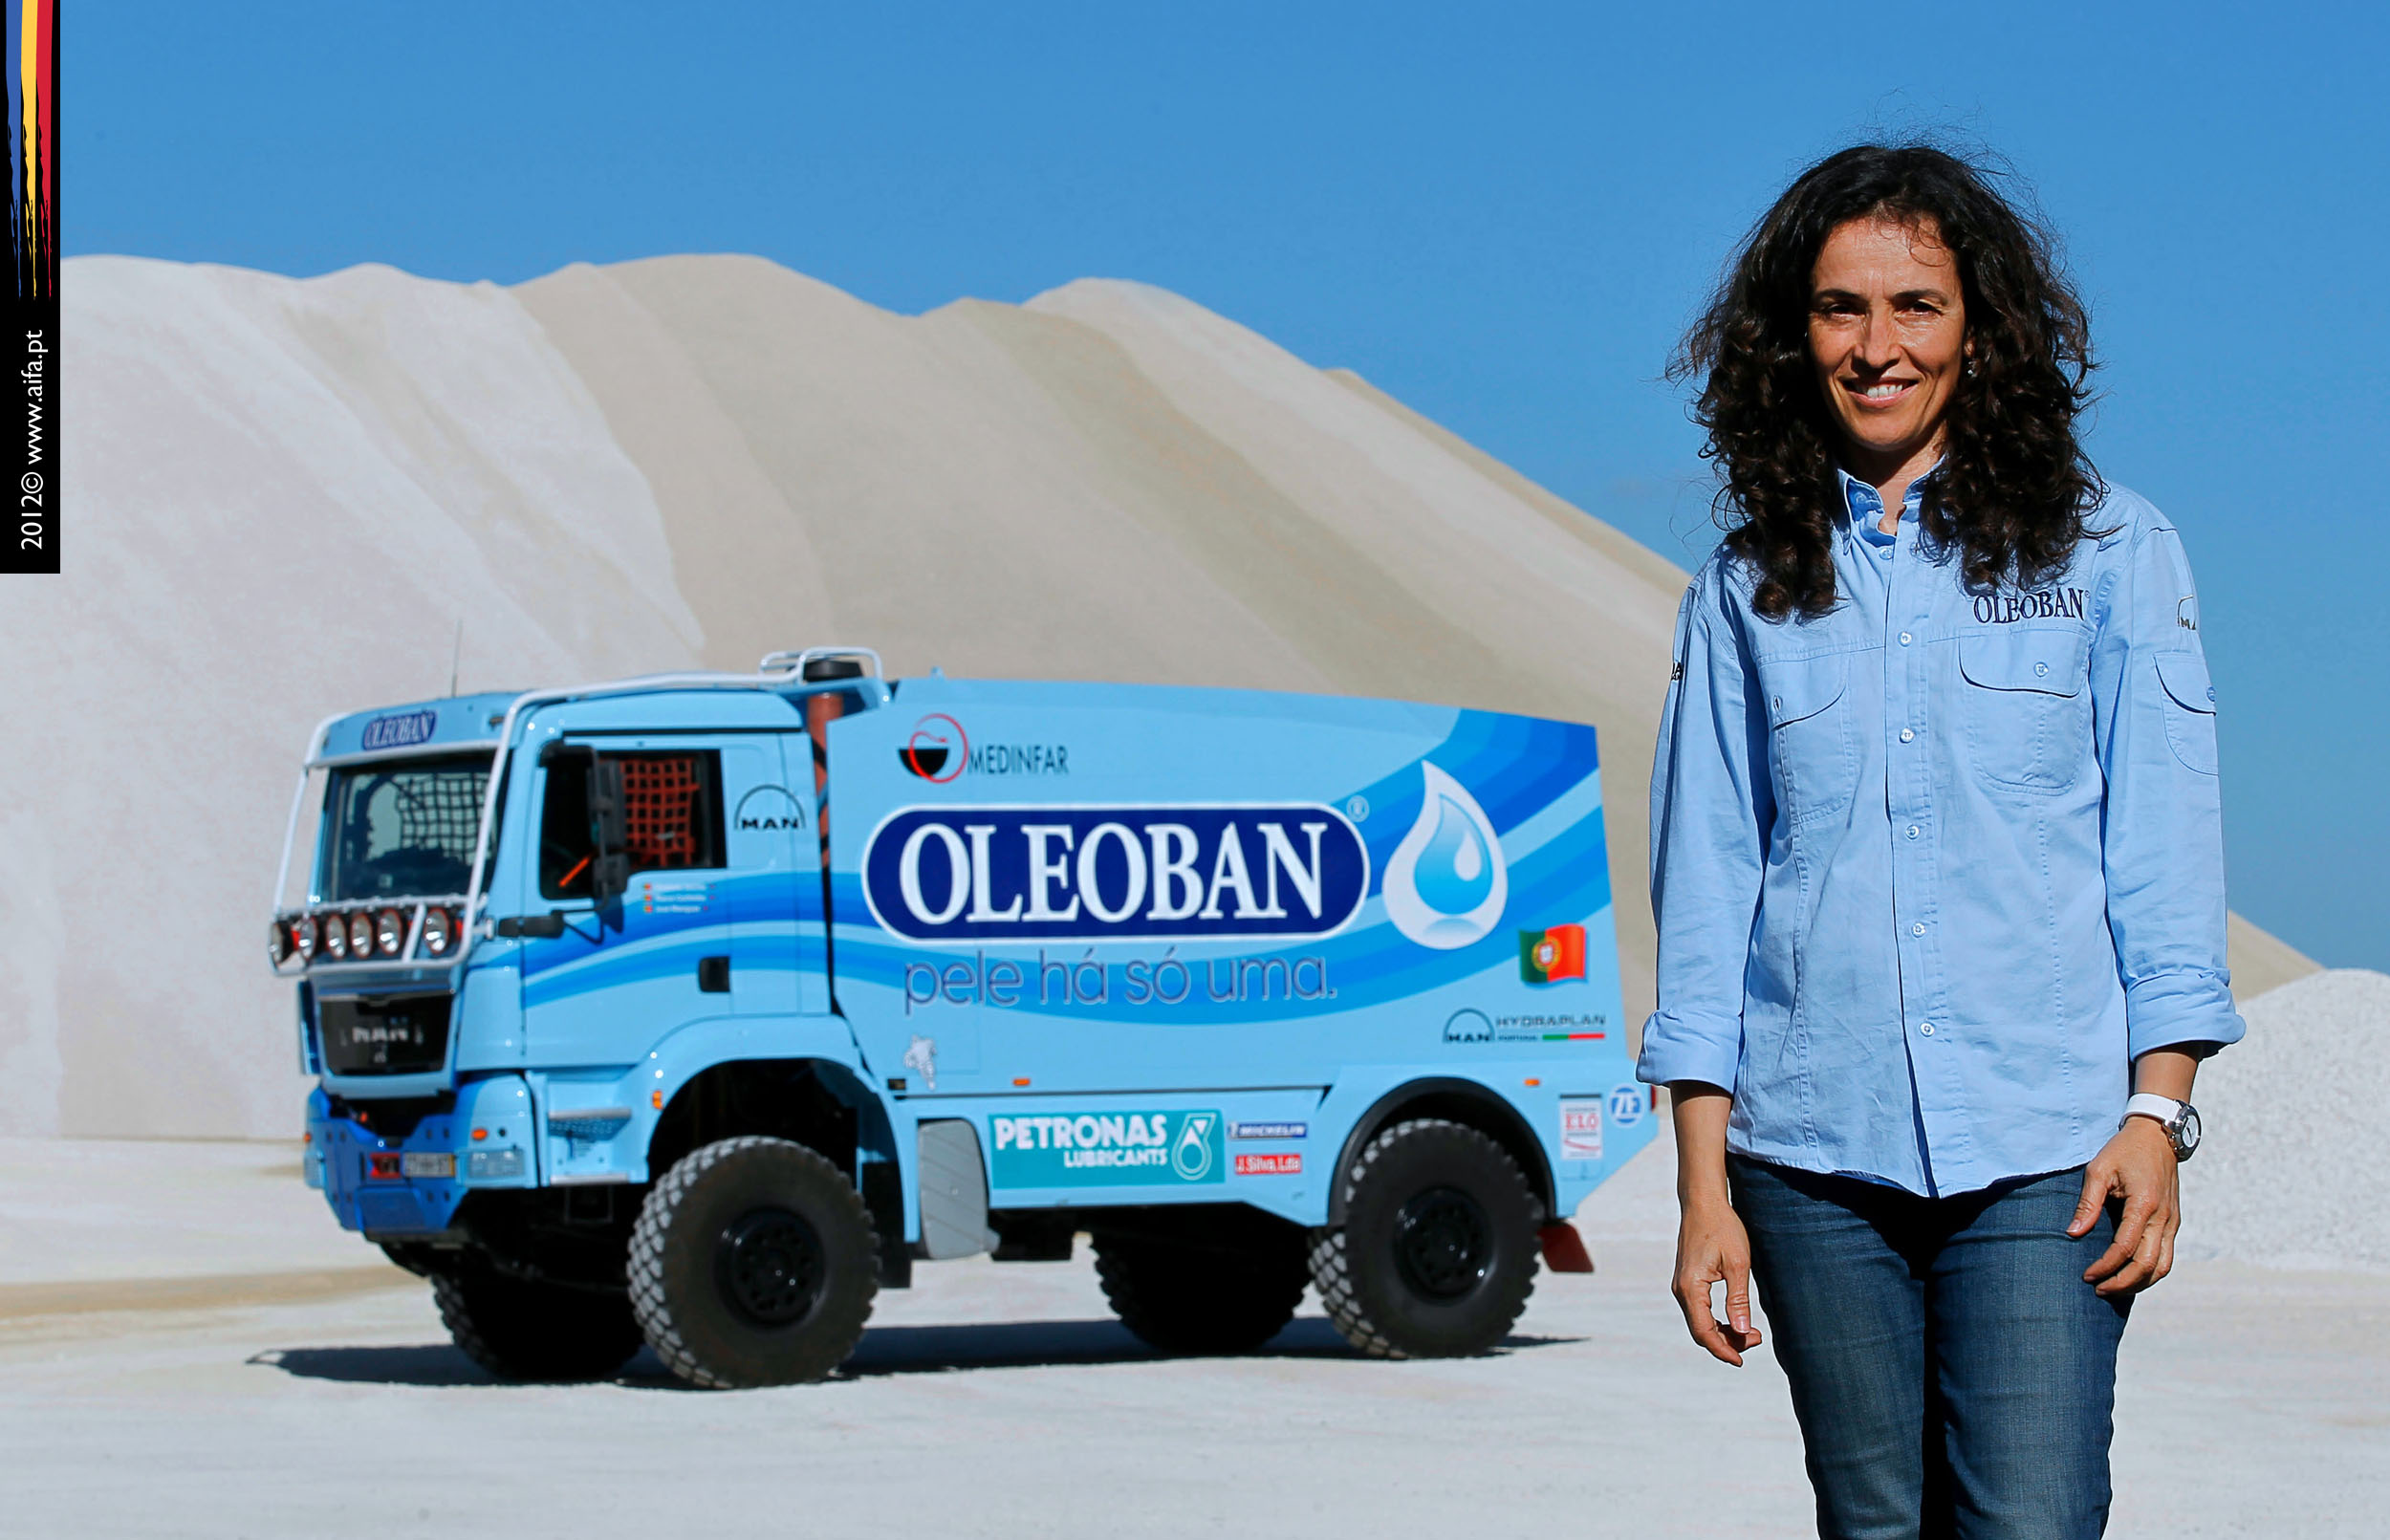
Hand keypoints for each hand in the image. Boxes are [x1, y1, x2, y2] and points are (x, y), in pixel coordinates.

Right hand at [1672, 1195, 1764, 1364]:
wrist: (1703, 1202)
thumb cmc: (1723, 1227)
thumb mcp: (1738, 1264)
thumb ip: (1738, 1300)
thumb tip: (1743, 1332)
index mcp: (1690, 1288)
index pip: (1704, 1331)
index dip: (1723, 1350)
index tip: (1742, 1360)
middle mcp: (1681, 1290)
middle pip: (1700, 1331)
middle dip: (1727, 1342)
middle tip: (1756, 1341)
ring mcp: (1682, 1285)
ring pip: (1700, 1322)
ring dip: (1723, 1332)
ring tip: (1751, 1332)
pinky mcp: (1687, 1281)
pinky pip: (1699, 1310)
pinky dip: (1716, 1320)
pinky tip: (1735, 1319)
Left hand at [2070, 1117, 2180, 1295]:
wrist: (2158, 1135)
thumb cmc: (2124, 1150)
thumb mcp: (2099, 1170)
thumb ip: (2087, 1203)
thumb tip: (2073, 1233)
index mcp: (2144, 1205)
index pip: (2125, 1248)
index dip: (2105, 1267)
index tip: (2087, 1275)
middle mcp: (2164, 1218)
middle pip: (2148, 1266)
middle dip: (2123, 1283)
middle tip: (2098, 1290)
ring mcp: (2172, 1222)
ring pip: (2163, 1266)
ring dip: (2139, 1283)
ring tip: (2114, 1288)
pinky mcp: (2174, 1222)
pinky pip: (2166, 1256)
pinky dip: (2150, 1272)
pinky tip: (2130, 1275)